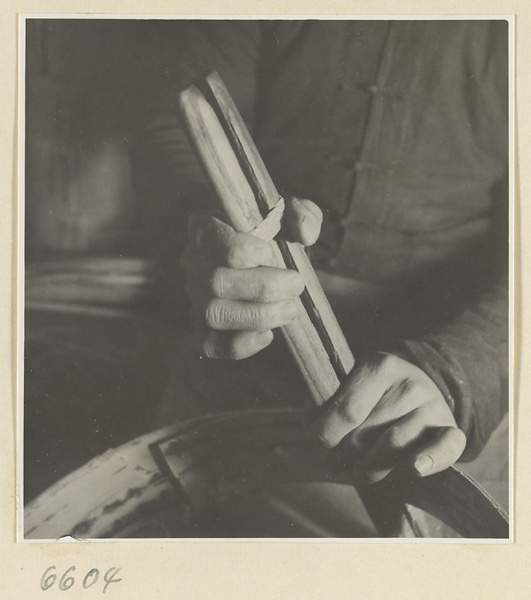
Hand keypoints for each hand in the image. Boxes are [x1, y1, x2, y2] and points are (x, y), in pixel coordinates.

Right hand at [180, 197, 322, 358]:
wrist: (266, 261)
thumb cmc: (275, 233)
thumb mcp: (290, 213)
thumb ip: (302, 213)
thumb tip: (305, 232)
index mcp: (205, 227)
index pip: (213, 241)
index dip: (246, 251)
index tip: (271, 253)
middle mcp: (192, 263)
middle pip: (216, 282)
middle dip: (264, 288)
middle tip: (296, 286)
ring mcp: (194, 298)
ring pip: (214, 315)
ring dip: (258, 316)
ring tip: (290, 310)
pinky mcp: (202, 328)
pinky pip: (211, 345)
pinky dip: (241, 345)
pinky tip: (267, 334)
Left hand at [308, 352, 465, 480]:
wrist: (420, 389)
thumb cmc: (374, 394)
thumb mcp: (350, 384)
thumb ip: (328, 401)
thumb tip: (311, 424)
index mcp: (379, 365)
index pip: (347, 409)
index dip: (325, 432)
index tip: (314, 441)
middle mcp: (408, 382)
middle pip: (365, 433)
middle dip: (343, 453)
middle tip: (333, 459)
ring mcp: (432, 406)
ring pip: (393, 446)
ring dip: (369, 468)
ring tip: (357, 471)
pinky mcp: (450, 429)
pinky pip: (444, 447)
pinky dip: (429, 460)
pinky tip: (414, 468)